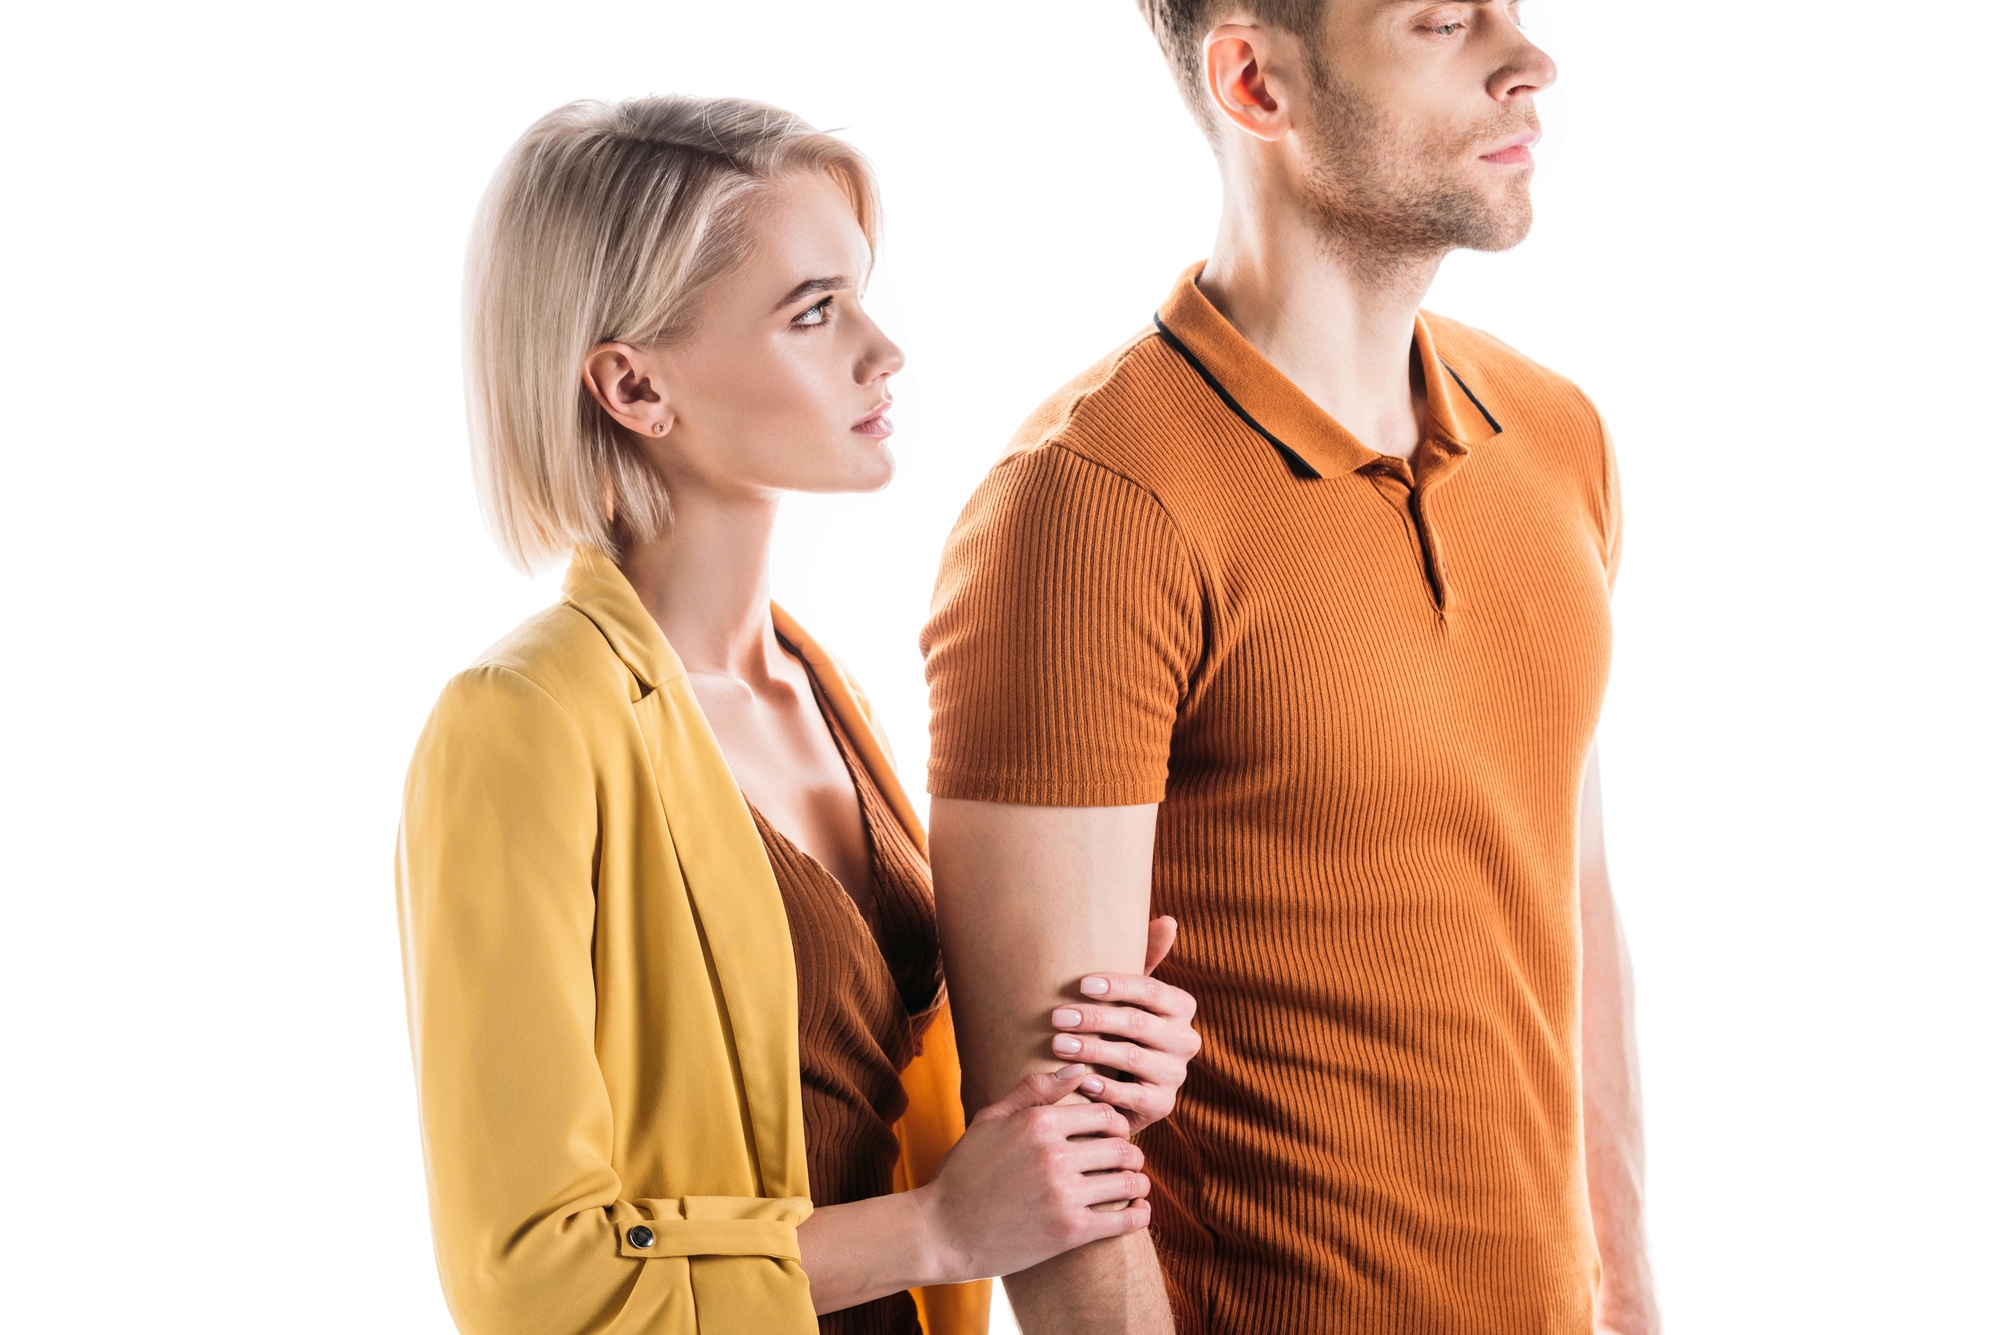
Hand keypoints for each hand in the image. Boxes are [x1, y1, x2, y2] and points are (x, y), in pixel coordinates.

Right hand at [917, 1070, 1151, 1282]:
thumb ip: (1034, 1091)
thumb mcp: (990, 1120)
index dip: (1117, 1125)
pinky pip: (1124, 1220)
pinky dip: (1139, 1214)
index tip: (1114, 1136)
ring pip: (1128, 1181)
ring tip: (1134, 1186)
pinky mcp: (1069, 1232)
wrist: (942, 1231)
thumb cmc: (964, 1172)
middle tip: (1128, 1163)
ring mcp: (1063, 1194)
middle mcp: (1054, 1154)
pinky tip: (1138, 1210)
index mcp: (1038, 1122)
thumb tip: (1078, 1069)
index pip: (1104, 1114)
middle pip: (1122, 1147)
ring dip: (1138, 1183)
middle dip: (1131, 1154)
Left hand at [1047, 916, 1200, 1133]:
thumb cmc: (1121, 1027)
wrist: (1124, 1084)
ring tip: (1058, 1045)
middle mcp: (1186, 1040)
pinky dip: (1104, 1087)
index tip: (1080, 984)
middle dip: (1095, 1018)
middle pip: (1138, 1023)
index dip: (1117, 986)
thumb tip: (1169, 920)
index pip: (1151, 990)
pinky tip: (1079, 1080)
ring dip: (1092, 1050)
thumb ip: (1147, 956)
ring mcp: (1175, 1075)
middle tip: (1056, 1017)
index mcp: (1181, 1006)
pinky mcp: (1162, 1105)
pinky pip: (1133, 1096)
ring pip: (1132, 1058)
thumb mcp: (1131, 994)